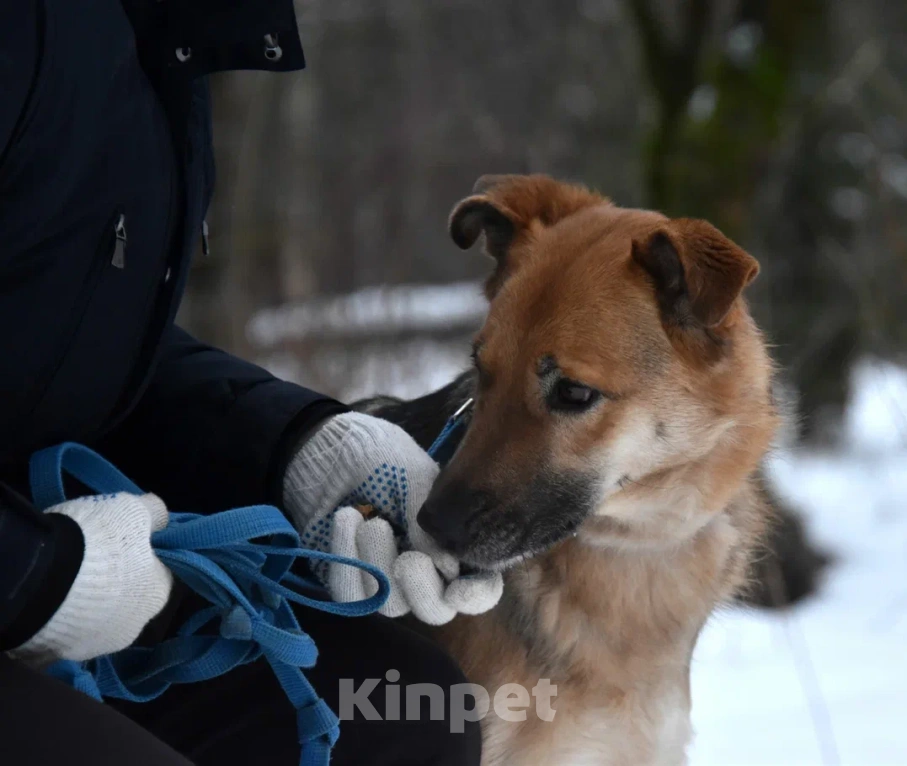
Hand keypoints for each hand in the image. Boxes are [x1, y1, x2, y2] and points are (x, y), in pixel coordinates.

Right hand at [9, 493, 172, 665]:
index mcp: (158, 592)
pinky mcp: (68, 654)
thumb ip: (155, 513)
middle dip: (115, 583)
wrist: (47, 576)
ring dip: (91, 604)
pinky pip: (71, 632)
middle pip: (129, 599)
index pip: (157, 574)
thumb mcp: (134, 511)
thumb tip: (162, 518)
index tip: (121, 545)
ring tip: (69, 581)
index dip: (139, 558)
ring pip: (100, 619)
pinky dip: (66, 618)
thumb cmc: (101, 541)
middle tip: (92, 561)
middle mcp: (137, 625)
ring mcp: (102, 644)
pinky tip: (54, 601)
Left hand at [283, 412, 502, 623]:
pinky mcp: (348, 581)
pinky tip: (346, 519)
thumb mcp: (412, 476)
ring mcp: (386, 580)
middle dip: (422, 589)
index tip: (458, 590)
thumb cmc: (381, 456)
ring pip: (392, 605)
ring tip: (370, 521)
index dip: (476, 595)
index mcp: (453, 541)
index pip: (479, 585)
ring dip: (379, 563)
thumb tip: (450, 568)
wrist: (329, 448)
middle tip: (408, 560)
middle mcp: (425, 568)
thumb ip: (432, 521)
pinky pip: (350, 595)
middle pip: (436, 610)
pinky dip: (346, 558)